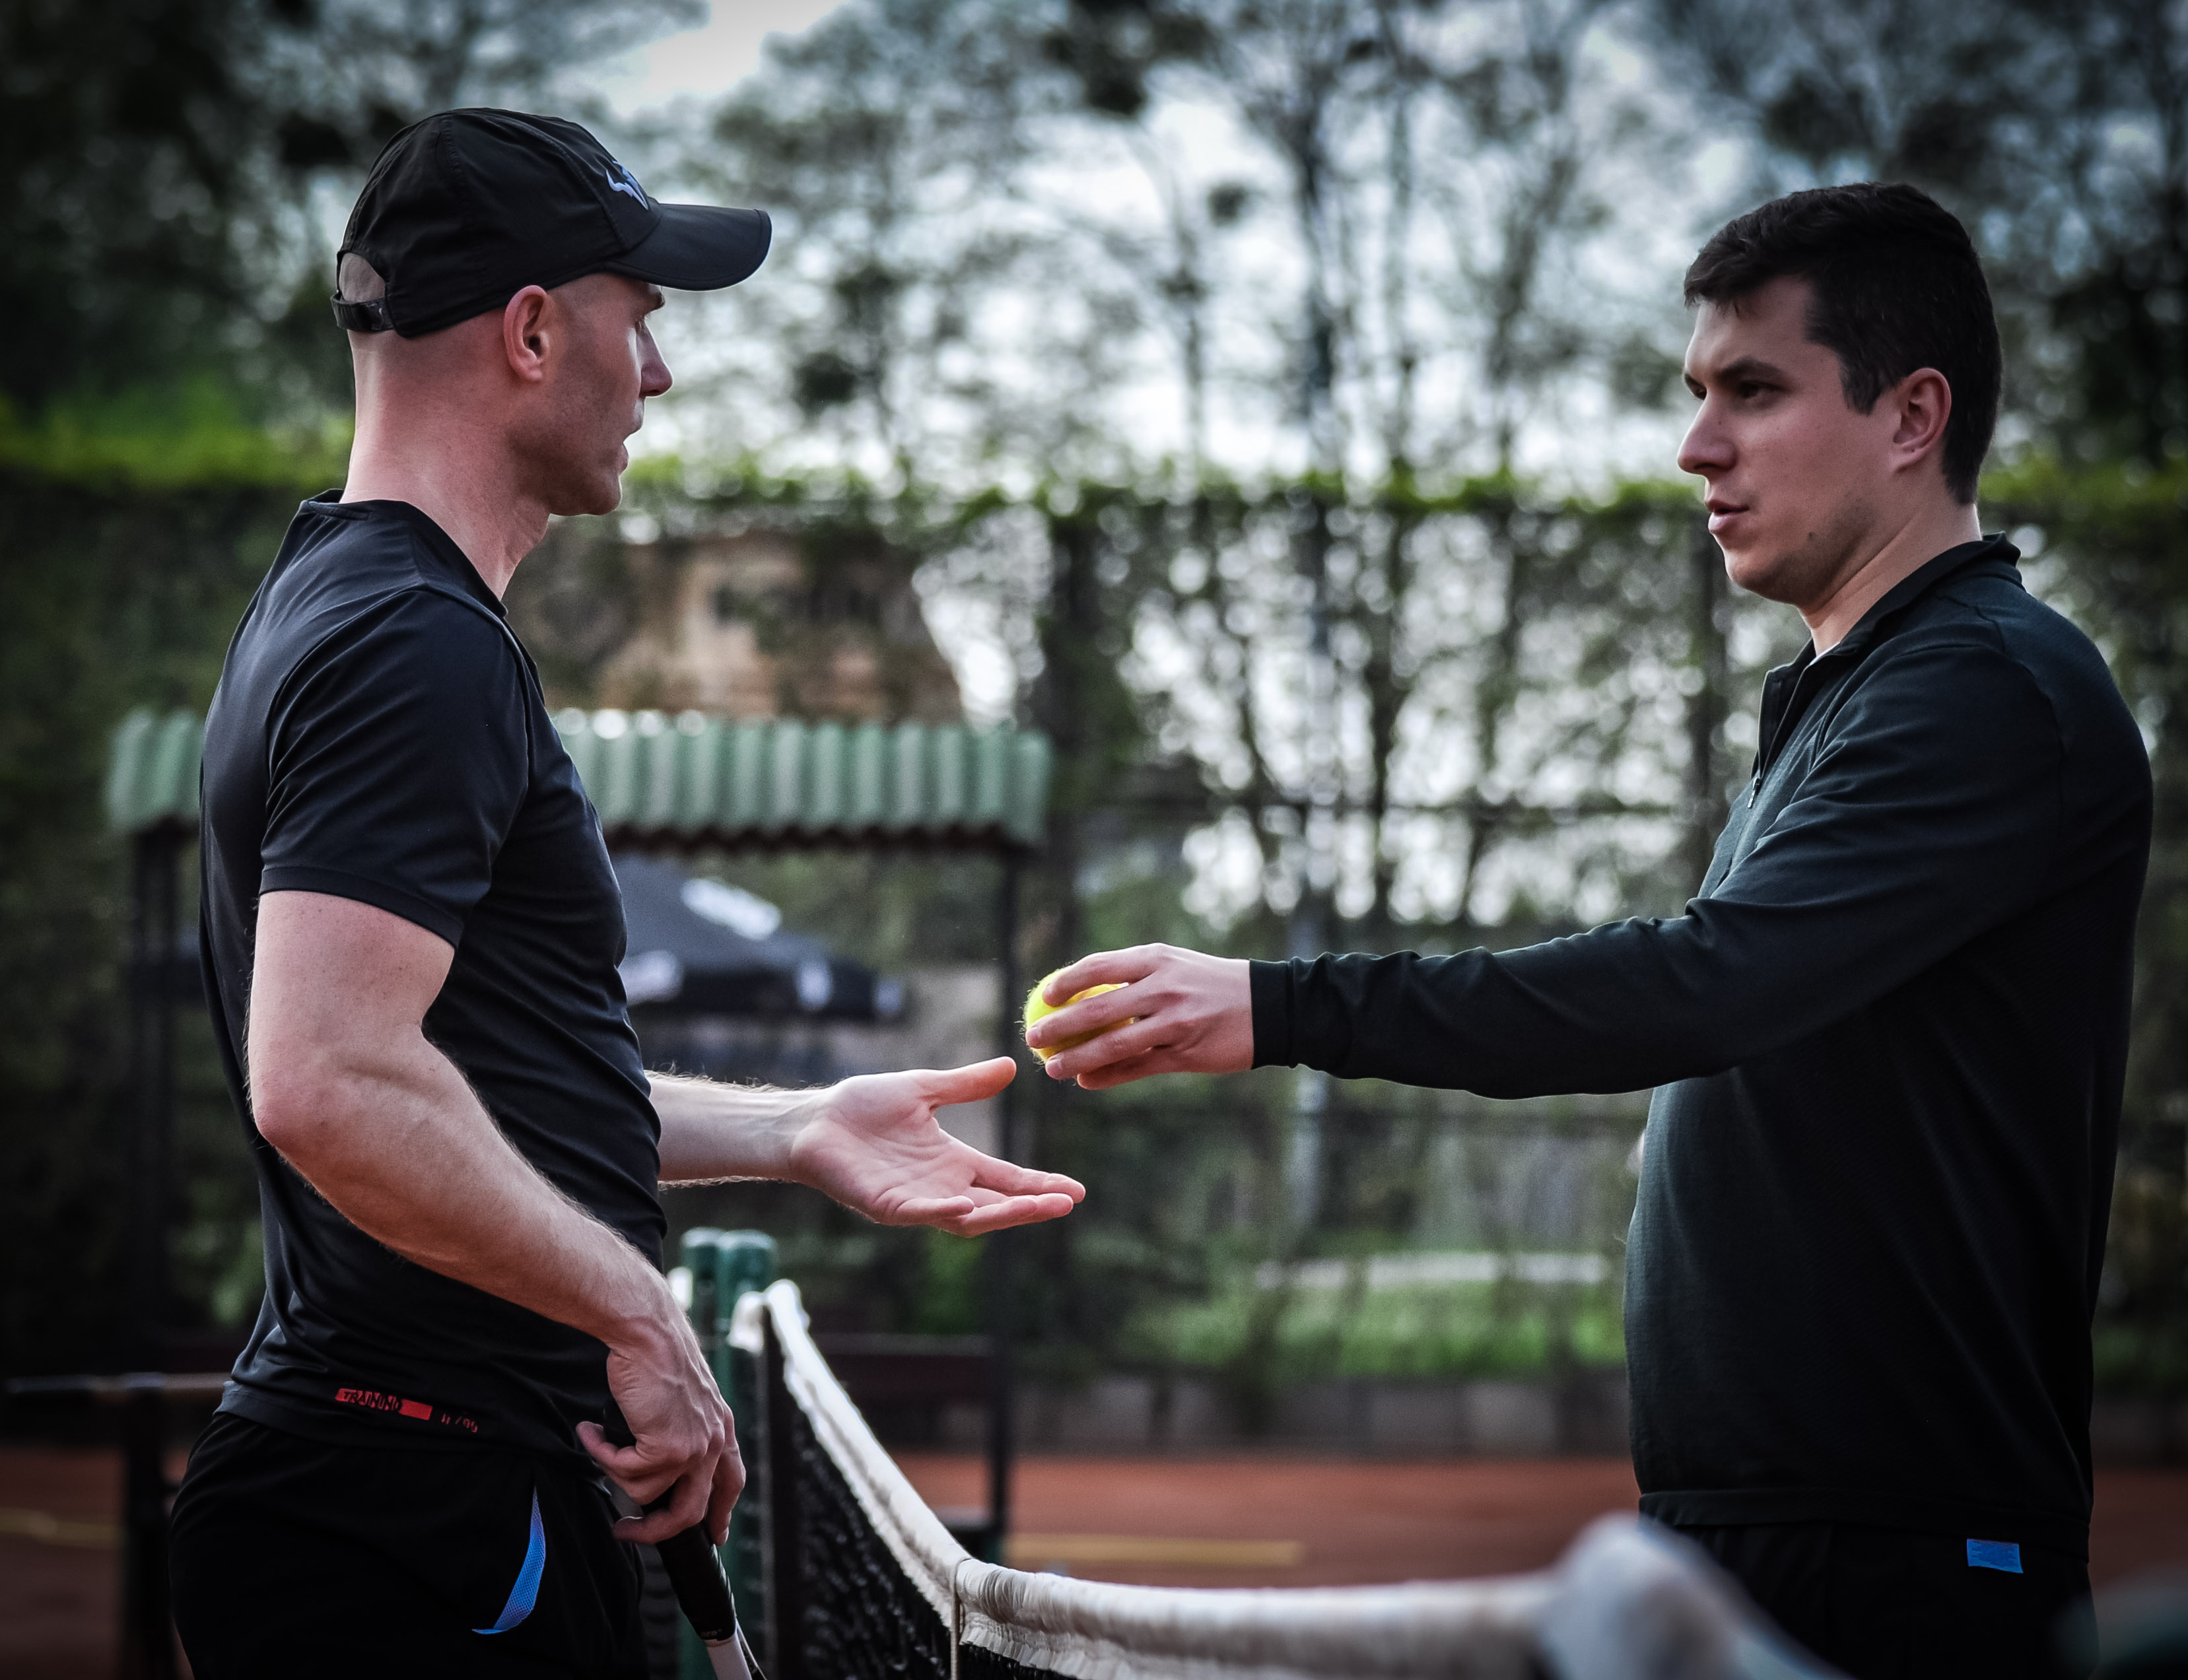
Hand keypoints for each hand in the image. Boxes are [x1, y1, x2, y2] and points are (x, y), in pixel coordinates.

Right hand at [578, 1301, 742, 1545]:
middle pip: (692, 1511)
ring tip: (599, 1441)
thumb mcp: (681, 1398)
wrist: (648, 1331)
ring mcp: (693, 1448)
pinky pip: (624, 1472)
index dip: (721, 1512)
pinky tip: (591, 1431)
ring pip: (646, 1493)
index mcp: (722, 1427)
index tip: (714, 1535)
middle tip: (627, 1529)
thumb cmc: (656, 1356)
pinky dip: (601, 1454)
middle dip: (656, 1529)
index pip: (732, 1482)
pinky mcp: (666, 1448)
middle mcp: (714, 1441)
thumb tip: (651, 1465)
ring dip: (614, 1473)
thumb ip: (678, 1430)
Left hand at [788, 1058, 1084, 1234]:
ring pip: (968, 1217)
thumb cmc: (862, 1107)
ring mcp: (915, 1200)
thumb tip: (1011, 1066)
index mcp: (952, 1161)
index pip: (1005, 1178)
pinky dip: (943, 1212)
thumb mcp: (924, 1089)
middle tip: (1068, 1202)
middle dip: (1032, 1205)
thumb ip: (965, 1084)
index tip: (1074, 1189)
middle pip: (996, 1204)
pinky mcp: (885, 1205)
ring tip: (1038, 1207)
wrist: (813, 1120)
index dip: (1038, 1184)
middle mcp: (940, 1187)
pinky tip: (966, 1206)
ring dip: (1002, 1214)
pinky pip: (920, 1213)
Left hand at [1025, 945, 1253, 1087]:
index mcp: (1156, 959)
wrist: (1269, 1007)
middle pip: (1097, 1009)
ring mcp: (1174, 1022)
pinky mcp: (1185, 1053)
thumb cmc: (1213, 985)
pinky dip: (1108, 1077)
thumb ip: (1136, 975)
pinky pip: (1137, 1068)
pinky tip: (1087, 1082)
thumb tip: (1085, 990)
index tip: (1045, 995)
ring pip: (1113, 1044)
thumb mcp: (1176, 966)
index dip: (1066, 982)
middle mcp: (1163, 988)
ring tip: (1053, 1069)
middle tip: (1034, 1036)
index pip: (1098, 967)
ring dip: (1077, 1059)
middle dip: (1058, 1025)